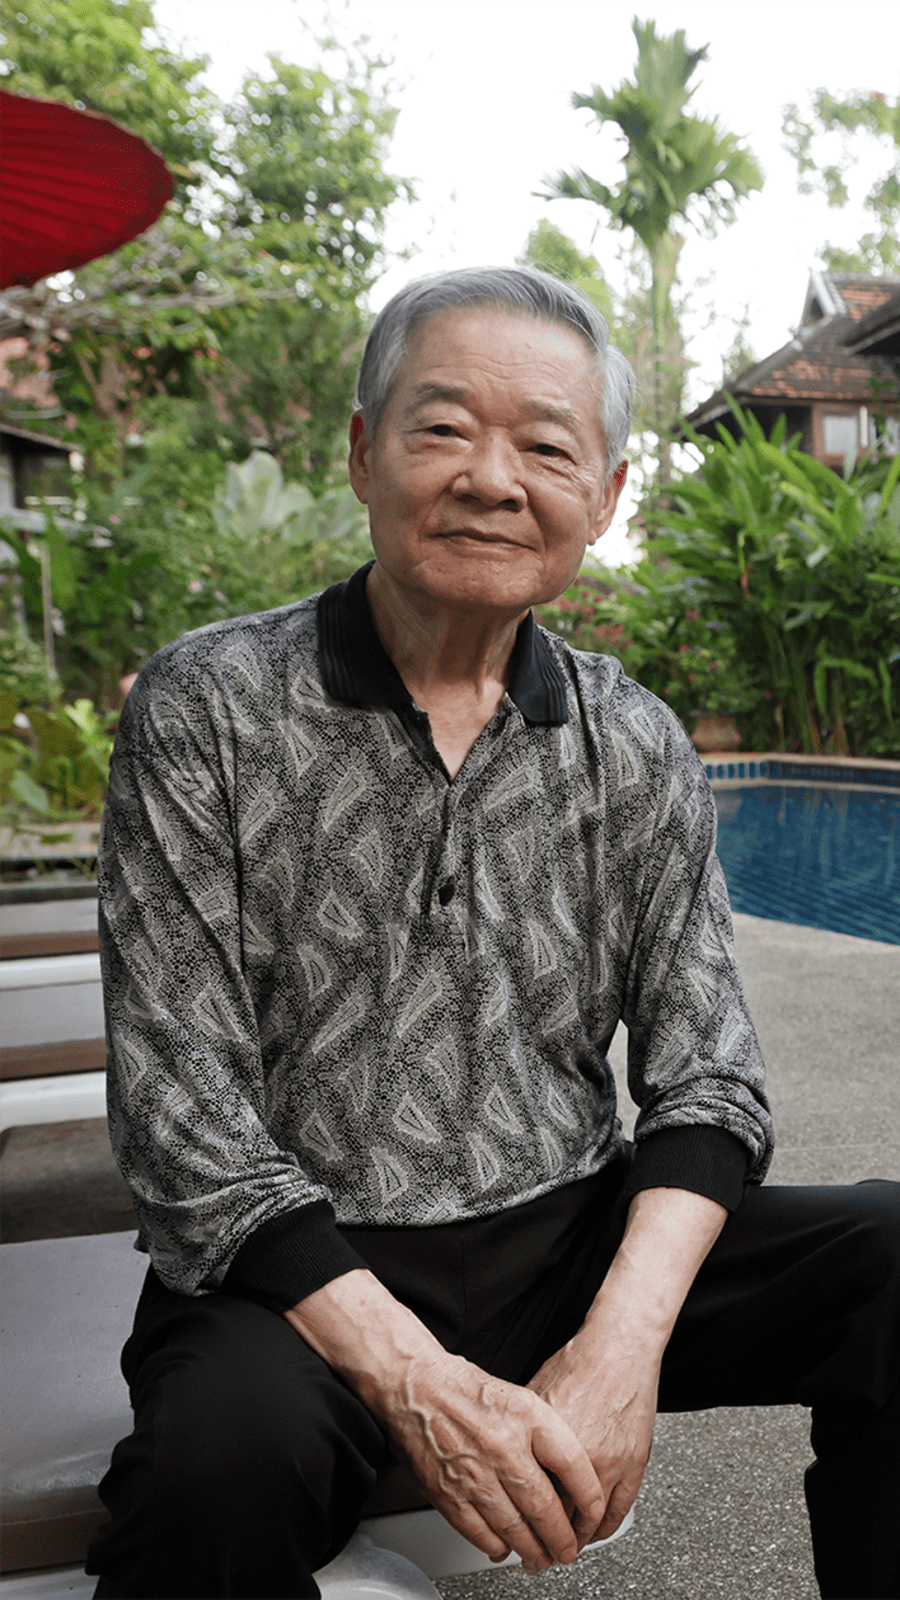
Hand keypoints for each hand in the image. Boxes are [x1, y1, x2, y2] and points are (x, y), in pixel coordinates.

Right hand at [286, 1268, 603, 1571]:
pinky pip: (481, 1534)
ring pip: (515, 1529)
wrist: (416, 1387)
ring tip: (542, 1556)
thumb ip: (548, 1435)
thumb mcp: (520, 1399)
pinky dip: (498, 1546)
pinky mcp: (448, 1493)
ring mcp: (474, 1474)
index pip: (573, 1465)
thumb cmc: (467, 1392)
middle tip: (568, 1550)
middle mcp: (502, 1447)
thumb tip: (573, 1474)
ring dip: (534, 1550)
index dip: (590, 1496)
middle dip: (562, 1539)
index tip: (595, 1512)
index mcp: (525, 1419)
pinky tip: (505, 1546)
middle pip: (546, 1508)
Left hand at [526, 1185, 728, 1549]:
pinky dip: (606, 1528)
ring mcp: (612, 1462)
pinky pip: (621, 1510)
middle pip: (560, 1517)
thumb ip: (522, 1436)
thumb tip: (505, 1461)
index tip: (514, 1533)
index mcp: (550, 1441)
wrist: (619, 1348)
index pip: (531, 1498)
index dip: (520, 1521)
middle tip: (539, 1553)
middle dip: (547, 1542)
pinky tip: (594, 1532)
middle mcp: (581, 1456)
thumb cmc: (576, 1364)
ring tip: (564, 1547)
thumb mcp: (534, 1398)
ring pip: (591, 1522)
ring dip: (577, 1540)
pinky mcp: (635, 1463)